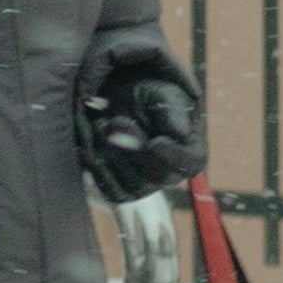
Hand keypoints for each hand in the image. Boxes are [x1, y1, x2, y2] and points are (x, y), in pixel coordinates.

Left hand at [80, 44, 207, 198]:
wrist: (108, 98)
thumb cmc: (142, 93)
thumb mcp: (160, 92)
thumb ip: (172, 108)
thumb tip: (181, 131)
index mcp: (190, 151)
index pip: (189, 165)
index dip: (173, 157)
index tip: (155, 142)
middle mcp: (169, 174)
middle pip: (155, 175)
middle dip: (133, 147)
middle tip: (115, 120)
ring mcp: (144, 186)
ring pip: (130, 182)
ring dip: (111, 151)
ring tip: (102, 122)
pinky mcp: (118, 190)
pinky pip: (108, 188)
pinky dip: (98, 163)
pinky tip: (93, 140)